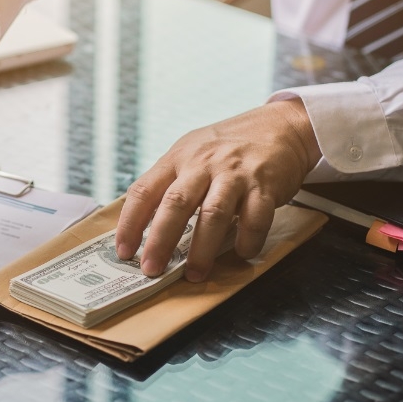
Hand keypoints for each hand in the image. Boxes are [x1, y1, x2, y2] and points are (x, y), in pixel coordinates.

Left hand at [115, 99, 321, 281]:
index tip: (124, 251)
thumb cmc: (228, 147)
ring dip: (202, 250)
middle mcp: (204, 163)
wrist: (278, 126)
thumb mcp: (191, 153)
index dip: (130, 223)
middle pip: (175, 203)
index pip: (144, 190)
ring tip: (194, 274)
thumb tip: (143, 223)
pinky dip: (248, 240)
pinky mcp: (265, 185)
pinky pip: (255, 218)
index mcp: (178, 157)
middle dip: (160, 240)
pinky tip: (242, 252)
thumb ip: (170, 181)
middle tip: (152, 269)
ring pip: (213, 214)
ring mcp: (235, 174)